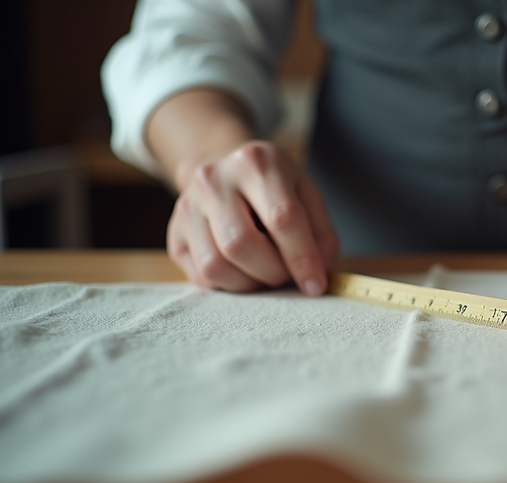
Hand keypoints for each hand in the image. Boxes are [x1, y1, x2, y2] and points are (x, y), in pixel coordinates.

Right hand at [167, 141, 337, 294]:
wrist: (226, 172)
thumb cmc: (275, 187)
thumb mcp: (307, 194)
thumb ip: (321, 233)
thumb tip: (317, 274)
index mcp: (256, 162)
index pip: (281, 217)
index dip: (302, 258)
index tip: (316, 285)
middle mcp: (213, 179)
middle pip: (240, 244)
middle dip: (272, 272)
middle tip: (286, 273)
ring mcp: (187, 206)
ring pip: (215, 266)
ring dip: (249, 284)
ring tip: (265, 273)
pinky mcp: (174, 233)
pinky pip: (200, 276)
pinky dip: (230, 285)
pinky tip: (244, 270)